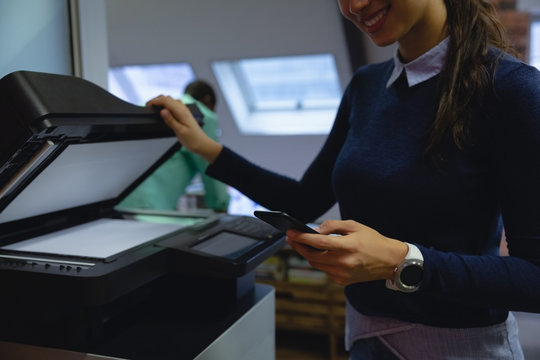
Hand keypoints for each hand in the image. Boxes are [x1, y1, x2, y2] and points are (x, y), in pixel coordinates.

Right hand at [146, 95, 222, 162]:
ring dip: (161, 101)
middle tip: (148, 106)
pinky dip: (167, 105)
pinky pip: (174, 105)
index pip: (166, 101)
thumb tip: (162, 111)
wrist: (202, 144)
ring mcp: (184, 110)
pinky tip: (164, 110)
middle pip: (167, 98)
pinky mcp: (184, 114)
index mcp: (182, 112)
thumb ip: (171, 120)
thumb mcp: (180, 131)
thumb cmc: (192, 140)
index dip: (155, 101)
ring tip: (154, 107)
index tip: (147, 105)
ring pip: (170, 100)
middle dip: (157, 100)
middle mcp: (183, 109)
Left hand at [286, 219, 407, 285]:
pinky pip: (325, 270)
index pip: (318, 242)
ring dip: (308, 254)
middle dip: (299, 246)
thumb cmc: (373, 240)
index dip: (301, 237)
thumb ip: (333, 226)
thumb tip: (315, 230)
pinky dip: (320, 261)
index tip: (290, 232)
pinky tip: (321, 254)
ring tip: (303, 244)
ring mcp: (343, 274)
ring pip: (316, 264)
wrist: (390, 261)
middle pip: (312, 256)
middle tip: (291, 238)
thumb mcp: (354, 226)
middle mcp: (345, 262)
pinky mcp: (343, 281)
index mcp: (348, 246)